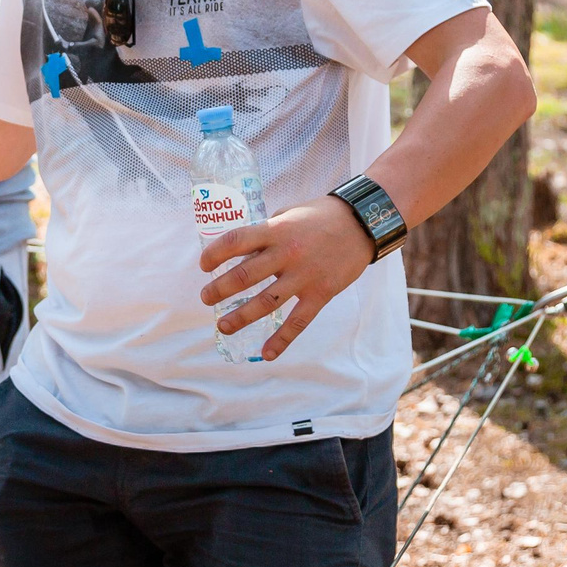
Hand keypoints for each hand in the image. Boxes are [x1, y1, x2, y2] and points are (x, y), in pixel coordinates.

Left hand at [197, 197, 375, 360]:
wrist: (362, 224)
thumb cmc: (322, 215)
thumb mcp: (290, 213)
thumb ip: (269, 230)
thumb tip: (244, 246)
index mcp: (276, 230)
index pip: (236, 241)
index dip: (215, 254)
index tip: (203, 265)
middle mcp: (287, 254)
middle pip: (245, 276)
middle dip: (220, 290)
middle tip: (205, 298)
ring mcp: (304, 276)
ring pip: (266, 302)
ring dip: (240, 317)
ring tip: (223, 326)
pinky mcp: (321, 293)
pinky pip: (298, 321)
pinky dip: (282, 340)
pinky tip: (266, 353)